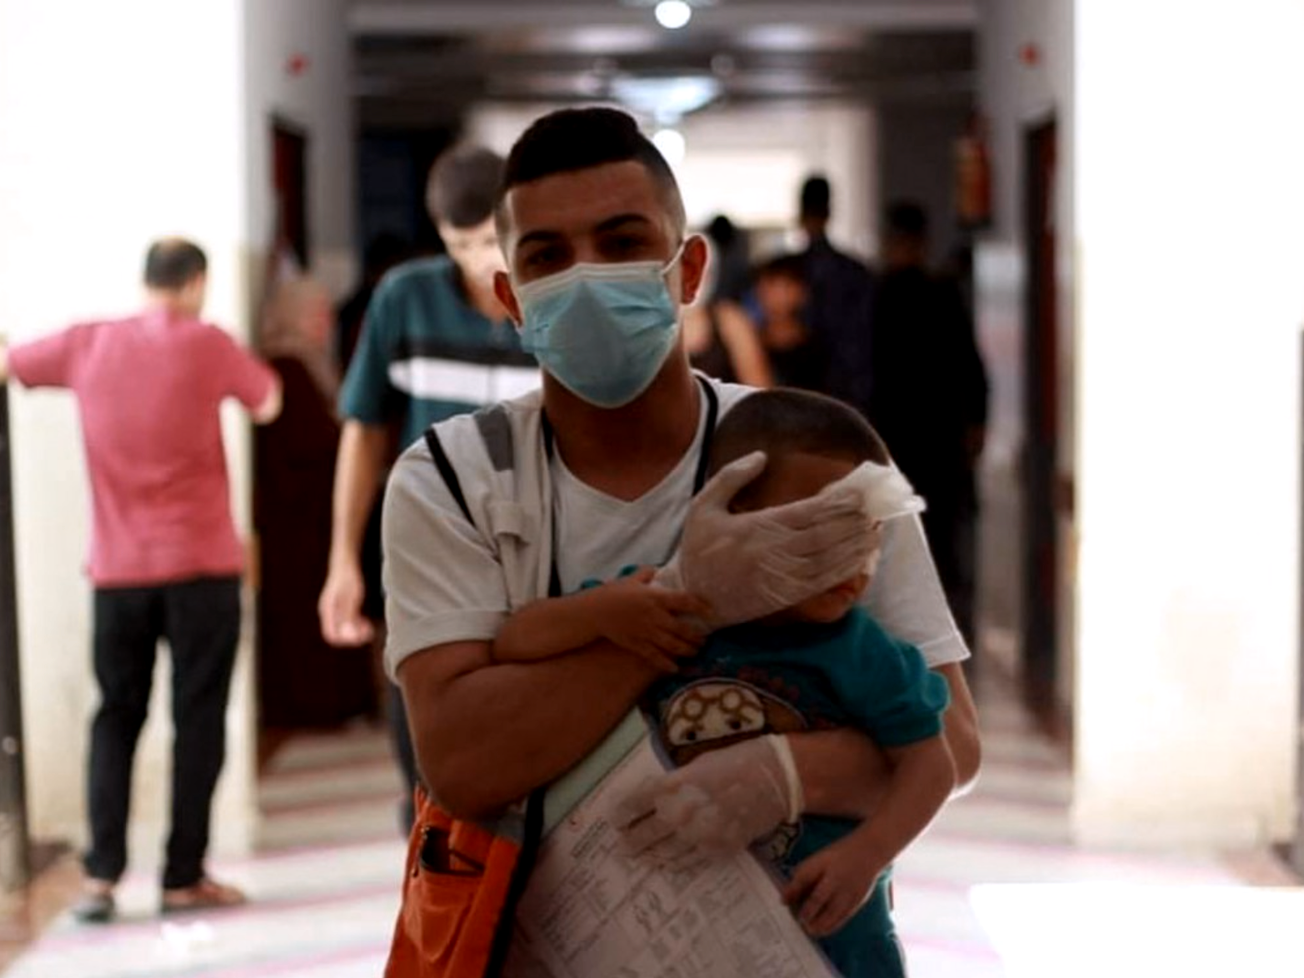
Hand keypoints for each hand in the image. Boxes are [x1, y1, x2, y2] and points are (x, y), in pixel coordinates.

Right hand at [318, 560, 374, 646]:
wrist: (345, 560)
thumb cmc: (348, 576)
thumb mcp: (352, 595)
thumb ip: (349, 615)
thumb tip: (348, 634)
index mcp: (328, 610)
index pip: (332, 635)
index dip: (347, 640)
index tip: (362, 635)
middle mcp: (328, 612)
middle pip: (337, 635)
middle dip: (352, 637)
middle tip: (369, 632)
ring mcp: (333, 609)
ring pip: (342, 630)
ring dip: (355, 632)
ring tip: (369, 629)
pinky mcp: (340, 607)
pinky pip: (346, 623)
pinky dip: (356, 625)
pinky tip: (366, 622)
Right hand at [592, 568, 709, 672]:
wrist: (594, 611)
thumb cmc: (614, 593)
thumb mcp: (632, 579)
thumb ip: (647, 574)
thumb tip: (657, 569)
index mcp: (655, 597)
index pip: (684, 601)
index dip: (701, 607)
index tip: (712, 613)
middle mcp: (654, 616)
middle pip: (682, 629)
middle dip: (697, 637)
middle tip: (706, 639)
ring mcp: (646, 633)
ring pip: (672, 645)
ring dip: (687, 650)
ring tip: (696, 652)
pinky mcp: (637, 645)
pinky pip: (655, 657)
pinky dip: (667, 664)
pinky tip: (676, 668)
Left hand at [611, 735, 801, 862]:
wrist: (777, 778)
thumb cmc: (737, 760)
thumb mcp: (698, 764)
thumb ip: (676, 783)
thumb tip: (660, 797)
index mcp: (672, 786)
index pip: (634, 804)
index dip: (620, 813)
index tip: (613, 820)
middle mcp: (680, 814)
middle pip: (643, 833)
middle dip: (629, 840)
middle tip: (620, 846)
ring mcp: (699, 836)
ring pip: (664, 852)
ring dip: (648, 855)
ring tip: (639, 858)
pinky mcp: (718, 849)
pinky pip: (689, 861)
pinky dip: (675, 863)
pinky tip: (667, 863)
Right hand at [656, 452, 873, 626]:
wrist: (691, 599)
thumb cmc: (697, 550)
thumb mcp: (703, 505)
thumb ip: (731, 476)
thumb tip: (761, 455)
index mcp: (755, 527)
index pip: (807, 512)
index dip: (837, 502)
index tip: (857, 492)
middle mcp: (771, 552)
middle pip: (824, 534)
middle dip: (853, 521)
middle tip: (875, 508)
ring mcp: (780, 576)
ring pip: (828, 558)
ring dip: (855, 544)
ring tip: (875, 530)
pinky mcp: (785, 597)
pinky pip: (822, 581)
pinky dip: (844, 569)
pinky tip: (860, 558)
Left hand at [782, 834, 884, 936]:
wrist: (868, 852)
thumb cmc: (837, 857)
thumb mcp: (817, 860)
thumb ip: (802, 877)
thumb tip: (785, 897)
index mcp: (823, 864)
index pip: (804, 877)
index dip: (793, 890)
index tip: (784, 903)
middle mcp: (836, 878)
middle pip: (818, 897)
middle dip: (807, 911)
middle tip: (799, 920)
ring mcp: (848, 890)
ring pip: (831, 911)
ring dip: (819, 923)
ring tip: (809, 929)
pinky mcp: (857, 900)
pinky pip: (843, 916)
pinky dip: (832, 925)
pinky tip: (823, 930)